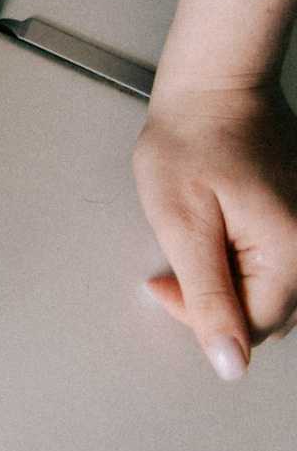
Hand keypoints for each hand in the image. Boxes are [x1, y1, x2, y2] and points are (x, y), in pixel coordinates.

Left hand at [134, 77, 296, 378]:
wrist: (213, 87)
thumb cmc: (192, 140)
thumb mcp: (182, 224)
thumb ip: (207, 297)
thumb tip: (230, 362)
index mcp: (292, 252)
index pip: (253, 327)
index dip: (200, 317)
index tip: (165, 283)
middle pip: (267, 313)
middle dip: (215, 301)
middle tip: (176, 263)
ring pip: (271, 291)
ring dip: (229, 282)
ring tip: (198, 239)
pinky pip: (276, 263)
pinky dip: (243, 261)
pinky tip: (218, 232)